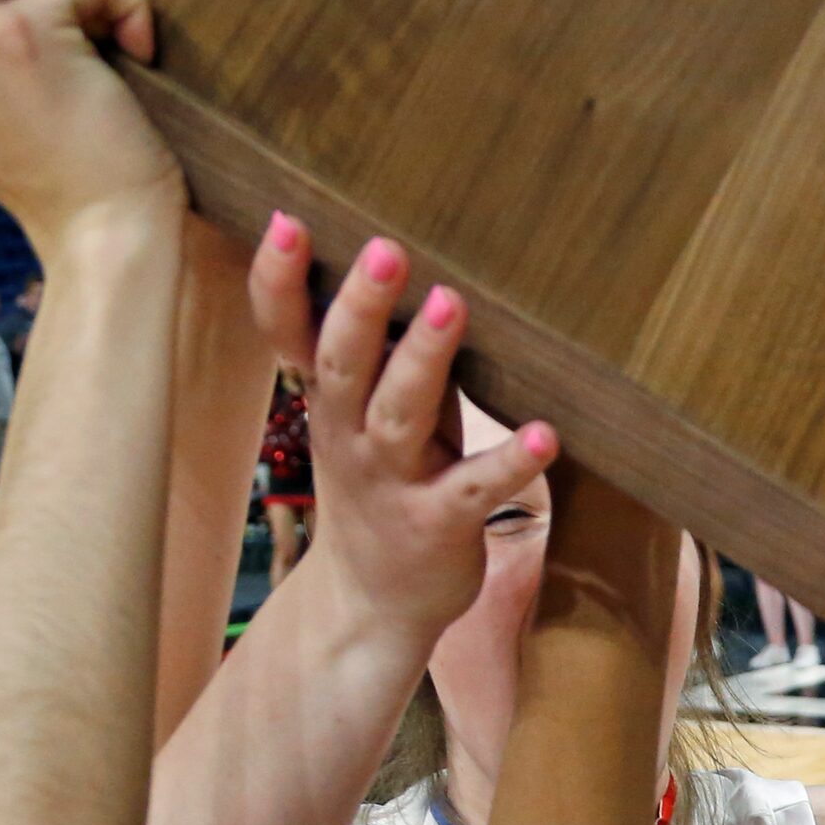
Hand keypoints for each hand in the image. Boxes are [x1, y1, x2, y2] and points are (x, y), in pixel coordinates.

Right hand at [247, 219, 555, 651]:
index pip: (289, 334)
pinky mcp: (440, 523)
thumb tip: (398, 258)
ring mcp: (393, 481)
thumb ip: (376, 351)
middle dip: (361, 304)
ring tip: (450, 302)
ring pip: (401, 413)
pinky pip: (475, 488)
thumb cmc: (382, 483)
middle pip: (345, 362)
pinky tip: (545, 435)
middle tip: (385, 246)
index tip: (288, 220)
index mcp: (329, 401)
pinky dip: (511, 461)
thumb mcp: (362, 416)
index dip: (279, 282)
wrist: (373, 603)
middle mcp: (350, 435)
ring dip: (426, 358)